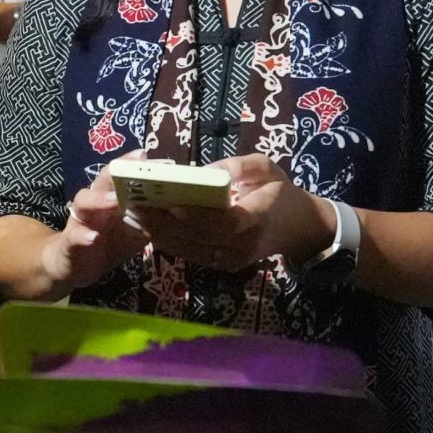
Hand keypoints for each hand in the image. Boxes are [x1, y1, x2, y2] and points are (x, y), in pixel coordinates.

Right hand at [41, 155, 149, 293]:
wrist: (76, 267)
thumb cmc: (108, 243)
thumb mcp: (135, 232)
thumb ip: (152, 220)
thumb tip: (179, 211)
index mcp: (111, 197)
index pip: (121, 174)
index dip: (131, 164)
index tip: (147, 155)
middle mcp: (94, 203)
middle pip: (102, 180)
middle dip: (116, 171)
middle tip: (135, 165)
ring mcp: (80, 221)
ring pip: (84, 201)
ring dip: (99, 199)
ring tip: (114, 201)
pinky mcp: (70, 242)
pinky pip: (74, 236)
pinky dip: (83, 236)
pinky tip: (93, 237)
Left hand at [136, 153, 334, 273]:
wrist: (299, 228)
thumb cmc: (280, 192)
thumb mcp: (267, 167)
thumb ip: (240, 165)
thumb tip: (207, 170)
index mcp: (259, 215)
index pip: (226, 221)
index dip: (197, 215)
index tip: (170, 202)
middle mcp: (245, 243)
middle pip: (200, 237)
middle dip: (165, 224)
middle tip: (135, 209)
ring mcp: (234, 259)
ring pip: (192, 251)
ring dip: (160, 237)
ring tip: (133, 220)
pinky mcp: (225, 266)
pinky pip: (194, 256)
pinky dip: (169, 245)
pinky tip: (147, 232)